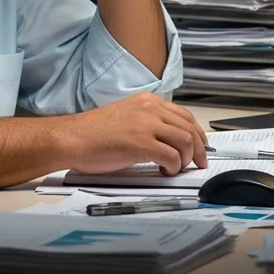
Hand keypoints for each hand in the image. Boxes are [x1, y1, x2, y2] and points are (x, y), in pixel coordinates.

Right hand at [62, 92, 208, 175]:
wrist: (72, 138)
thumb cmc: (93, 133)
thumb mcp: (126, 117)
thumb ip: (147, 122)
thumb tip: (168, 139)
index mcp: (147, 101)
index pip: (184, 115)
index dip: (197, 133)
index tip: (200, 146)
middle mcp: (150, 109)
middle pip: (188, 127)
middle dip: (199, 148)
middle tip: (199, 163)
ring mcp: (146, 125)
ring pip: (184, 141)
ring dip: (186, 159)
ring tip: (177, 169)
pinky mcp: (141, 143)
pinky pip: (171, 156)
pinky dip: (173, 167)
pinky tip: (164, 171)